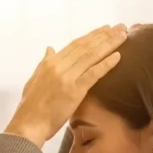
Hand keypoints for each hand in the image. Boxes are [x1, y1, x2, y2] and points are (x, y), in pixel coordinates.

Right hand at [6, 24, 126, 146]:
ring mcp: (67, 77)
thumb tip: (50, 48)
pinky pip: (93, 74)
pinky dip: (106, 64)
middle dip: (105, 36)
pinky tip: (118, 56)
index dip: (92, 36)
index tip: (106, 28)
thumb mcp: (34, 79)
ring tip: (124, 35)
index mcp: (50, 63)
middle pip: (86, 47)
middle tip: (121, 27)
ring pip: (92, 56)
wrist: (28, 125)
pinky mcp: (74, 91)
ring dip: (109, 44)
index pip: (75, 44)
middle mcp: (59, 66)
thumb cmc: (30, 106)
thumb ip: (44, 63)